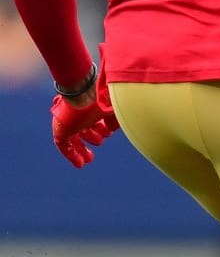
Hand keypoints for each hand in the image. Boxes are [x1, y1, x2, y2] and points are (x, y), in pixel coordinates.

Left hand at [51, 47, 119, 167]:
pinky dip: (71, 155)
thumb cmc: (103, 96)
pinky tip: (80, 164)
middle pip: (85, 128)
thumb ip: (120, 119)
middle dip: (92, 137)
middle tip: (100, 143)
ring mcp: (70, 121)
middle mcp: (82, 114)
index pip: (97, 119)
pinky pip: (64, 145)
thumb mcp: (117, 108)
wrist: (82, 92)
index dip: (103, 128)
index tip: (109, 133)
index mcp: (94, 107)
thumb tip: (121, 128)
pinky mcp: (61, 129)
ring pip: (74, 138)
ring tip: (89, 159)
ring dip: (81, 149)